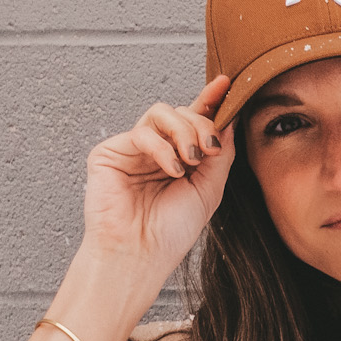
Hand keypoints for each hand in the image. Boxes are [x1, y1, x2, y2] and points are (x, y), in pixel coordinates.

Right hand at [78, 73, 238, 290]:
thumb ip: (220, 153)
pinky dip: (162, 148)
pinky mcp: (110, 152)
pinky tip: (172, 169)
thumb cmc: (171, 231)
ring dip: (184, 131)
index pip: (195, 121)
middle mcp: (156, 150)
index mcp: (179, 158)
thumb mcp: (209, 189)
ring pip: (162, 113)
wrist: (141, 255)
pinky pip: (143, 132)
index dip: (210, 100)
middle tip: (208, 151)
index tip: (227, 84)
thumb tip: (230, 119)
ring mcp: (132, 150)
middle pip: (182, 112)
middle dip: (202, 126)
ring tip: (191, 160)